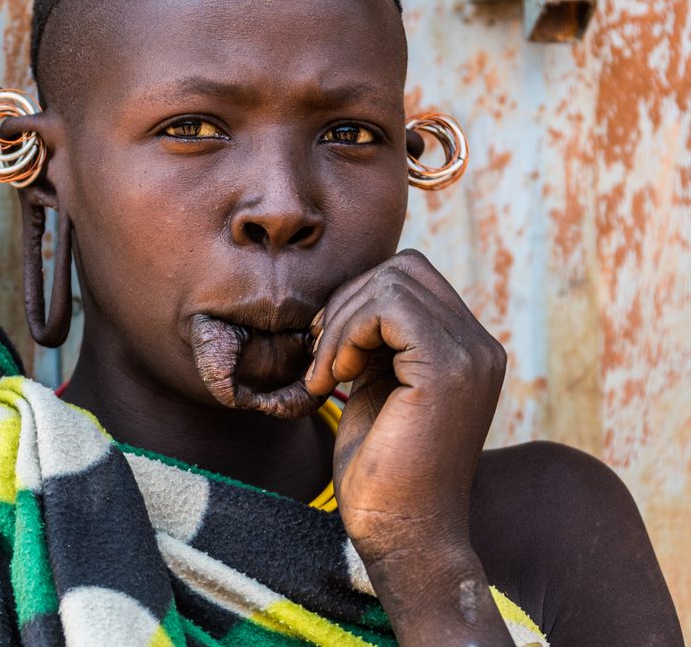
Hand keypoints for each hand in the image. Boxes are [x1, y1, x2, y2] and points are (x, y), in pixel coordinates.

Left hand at [305, 249, 510, 643]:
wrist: (403, 536)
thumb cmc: (382, 471)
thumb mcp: (379, 385)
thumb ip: (379, 340)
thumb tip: (354, 291)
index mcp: (467, 349)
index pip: (411, 276)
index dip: (359, 299)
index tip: (330, 350)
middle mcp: (480, 346)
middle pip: (403, 268)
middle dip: (347, 303)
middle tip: (324, 359)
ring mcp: (471, 354)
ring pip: (392, 281)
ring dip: (340, 322)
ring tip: (328, 374)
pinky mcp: (449, 369)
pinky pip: (386, 307)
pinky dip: (346, 333)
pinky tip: (336, 378)